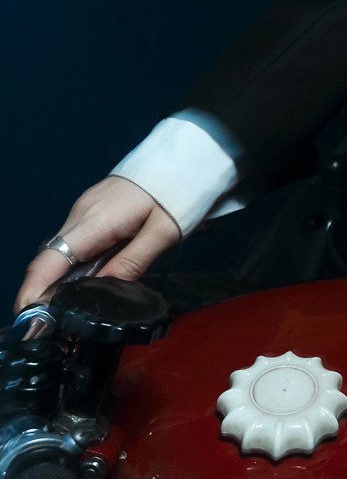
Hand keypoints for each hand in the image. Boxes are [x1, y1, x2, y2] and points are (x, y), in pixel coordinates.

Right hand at [14, 176, 179, 312]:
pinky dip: (76, 261)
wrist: (185, 156)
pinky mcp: (94, 207)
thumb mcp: (163, 233)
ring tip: (75, 305)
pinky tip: (91, 276)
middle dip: (46, 292)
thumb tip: (101, 292)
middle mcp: (81, 214)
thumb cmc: (178, 192)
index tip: (29, 319)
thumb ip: (131, 263)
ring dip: (62, 278)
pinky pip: (76, 239)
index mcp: (95, 222)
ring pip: (63, 250)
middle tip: (56, 322)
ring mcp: (85, 208)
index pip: (48, 262)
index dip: (32, 292)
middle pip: (50, 260)